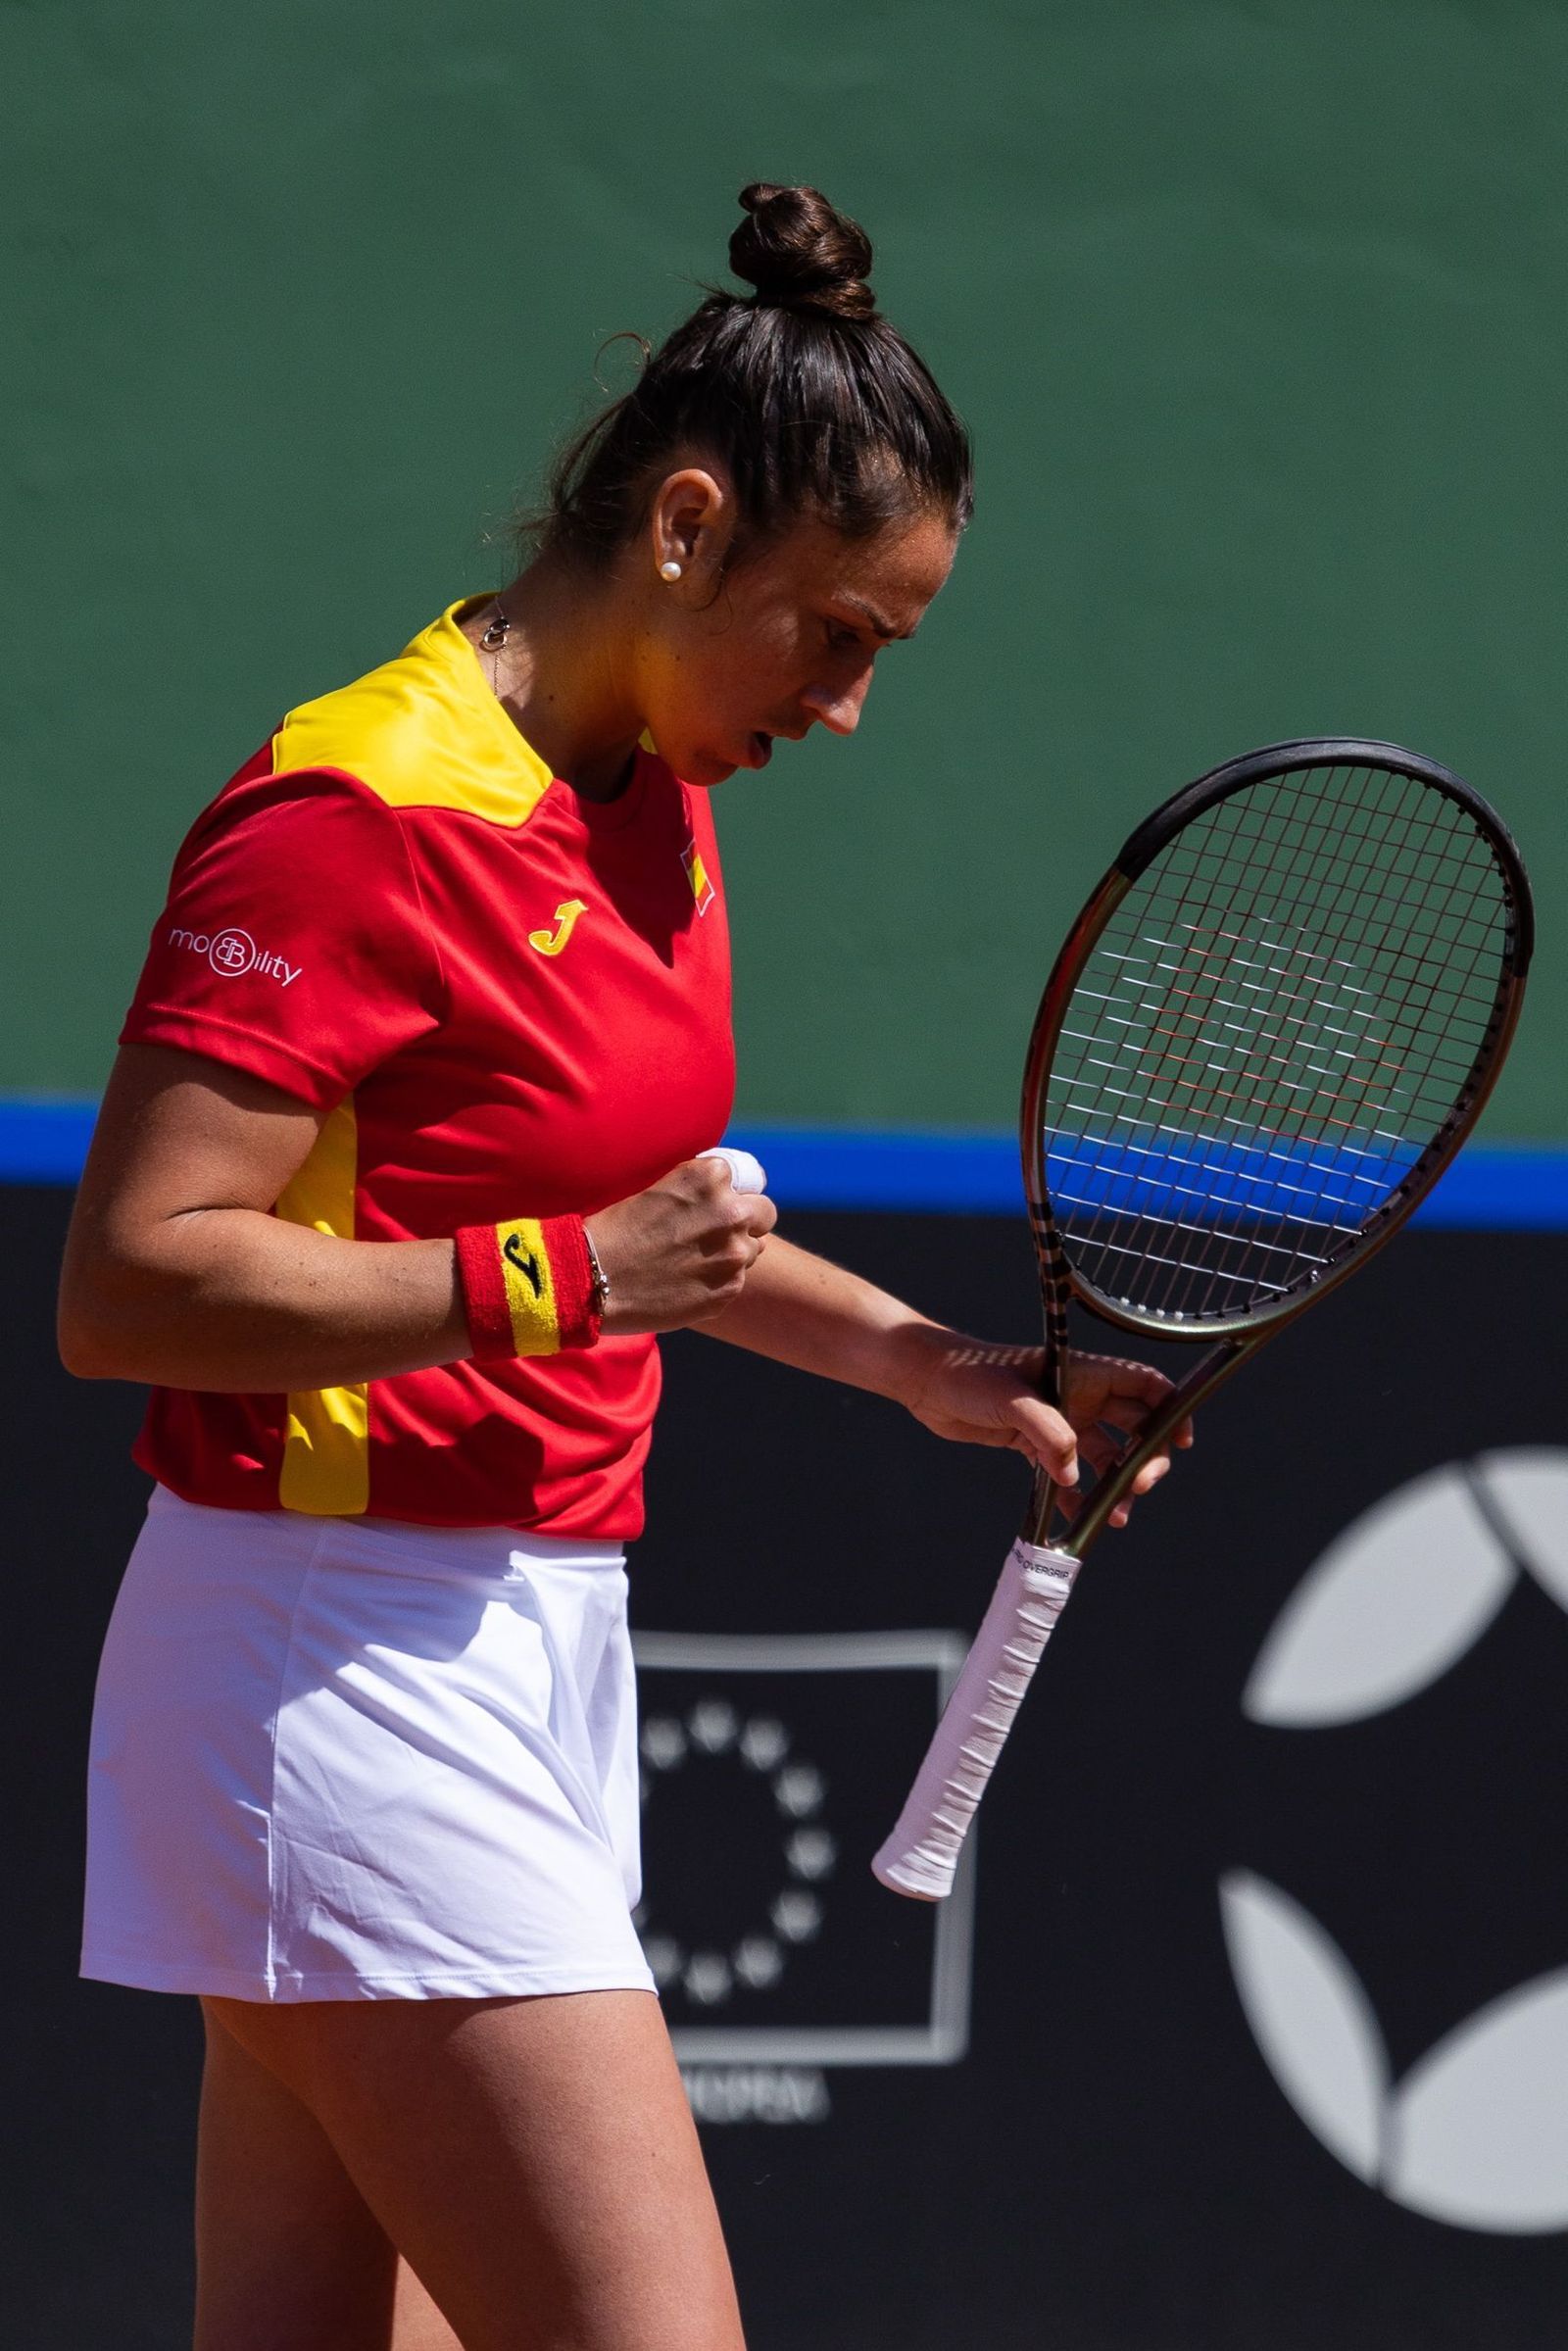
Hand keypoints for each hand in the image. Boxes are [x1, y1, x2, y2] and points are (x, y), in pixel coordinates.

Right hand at [585, 1159, 777, 1334]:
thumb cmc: (615, 1230)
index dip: (730, 1195)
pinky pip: (737, 1281)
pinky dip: (719, 1282)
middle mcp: (729, 1211)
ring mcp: (733, 1254)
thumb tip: (728, 1194)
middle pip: (764, 1213)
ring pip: (755, 1250)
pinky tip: (688, 1282)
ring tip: (696, 1261)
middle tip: (717, 1234)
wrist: (591, 1278)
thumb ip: (699, 1190)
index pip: (747, 1182)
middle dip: (746, 1221)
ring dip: (733, 1253)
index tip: (712, 1207)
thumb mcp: (659, 1189)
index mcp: (710, 1177)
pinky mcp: (729, 1290)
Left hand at [898, 1334, 1192, 1528]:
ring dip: (1115, 1484)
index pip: (1143, 1384)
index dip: (1170, 1408)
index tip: (1181, 1441)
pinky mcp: (1034, 1443)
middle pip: (1133, 1426)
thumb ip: (1047, 1433)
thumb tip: (1073, 1474)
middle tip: (1139, 1487)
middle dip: (1145, 1458)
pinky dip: (1077, 1495)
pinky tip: (1079, 1518)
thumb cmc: (968, 1374)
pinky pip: (1068, 1473)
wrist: (927, 1381)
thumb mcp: (1010, 1399)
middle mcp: (1078, 1396)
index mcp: (1082, 1374)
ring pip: (1103, 1455)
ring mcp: (1058, 1420)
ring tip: (1116, 1516)